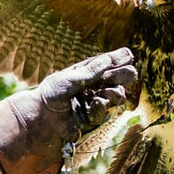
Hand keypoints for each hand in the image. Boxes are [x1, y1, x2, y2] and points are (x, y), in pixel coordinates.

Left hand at [0, 48, 136, 173]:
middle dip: (123, 76)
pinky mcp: (91, 117)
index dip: (118, 59)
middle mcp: (90, 86)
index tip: (129, 55)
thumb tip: (111, 59)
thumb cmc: (51, 94)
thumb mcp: (70, 79)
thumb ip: (92, 71)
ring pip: (113, 95)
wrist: (40, 118)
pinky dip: (102, 107)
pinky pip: (104, 111)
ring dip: (115, 93)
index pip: (105, 63)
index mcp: (84, 72)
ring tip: (113, 94)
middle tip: (132, 74)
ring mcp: (92, 101)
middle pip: (114, 79)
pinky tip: (96, 104)